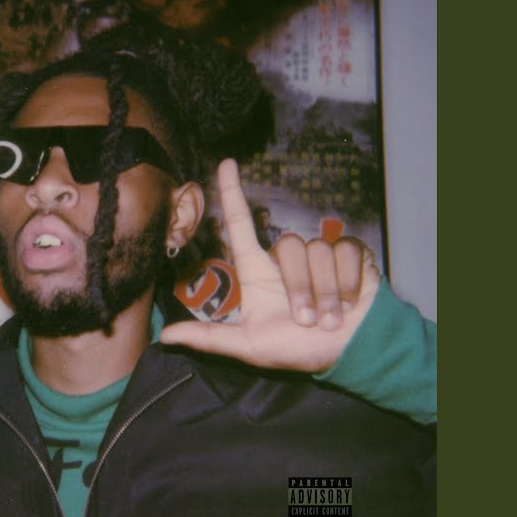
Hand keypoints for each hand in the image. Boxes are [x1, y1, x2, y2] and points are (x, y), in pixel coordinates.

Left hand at [160, 159, 380, 372]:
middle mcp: (286, 259)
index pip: (240, 224)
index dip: (232, 192)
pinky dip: (347, 285)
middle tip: (308, 321)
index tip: (225, 162)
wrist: (348, 354)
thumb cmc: (299, 351)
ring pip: (317, 251)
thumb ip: (210, 338)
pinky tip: (350, 302)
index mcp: (258, 271)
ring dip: (325, 293)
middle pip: (287, 246)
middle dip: (301, 290)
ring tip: (331, 317)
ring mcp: (319, 254)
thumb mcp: (250, 346)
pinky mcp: (351, 253)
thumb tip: (165, 336)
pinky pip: (345, 252)